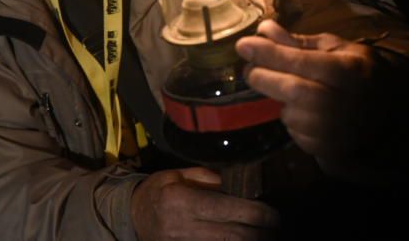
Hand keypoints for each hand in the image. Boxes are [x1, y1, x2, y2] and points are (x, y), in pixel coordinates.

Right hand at [131, 166, 278, 240]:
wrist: (133, 217)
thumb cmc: (158, 191)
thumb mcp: (178, 175)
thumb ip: (209, 179)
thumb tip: (242, 185)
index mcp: (181, 200)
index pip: (230, 210)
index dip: (259, 214)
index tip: (273, 214)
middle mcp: (183, 227)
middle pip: (236, 236)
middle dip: (262, 233)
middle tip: (275, 228)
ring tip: (264, 236)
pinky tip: (243, 240)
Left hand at [236, 20, 383, 176]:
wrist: (386, 117)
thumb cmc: (356, 75)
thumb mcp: (336, 50)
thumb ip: (299, 42)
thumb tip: (265, 30)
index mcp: (347, 71)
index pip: (301, 61)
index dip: (269, 53)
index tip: (242, 45)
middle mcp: (342, 103)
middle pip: (291, 90)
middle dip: (262, 77)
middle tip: (249, 68)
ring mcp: (335, 131)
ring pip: (289, 114)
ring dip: (278, 100)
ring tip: (286, 90)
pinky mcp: (327, 150)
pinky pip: (294, 132)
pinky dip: (290, 119)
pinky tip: (301, 111)